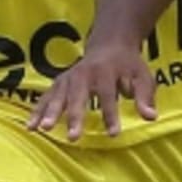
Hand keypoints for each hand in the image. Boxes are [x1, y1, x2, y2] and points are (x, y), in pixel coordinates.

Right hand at [28, 39, 156, 139]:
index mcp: (106, 72)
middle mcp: (84, 74)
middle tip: (72, 137)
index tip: (113, 133)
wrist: (110, 44)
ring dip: (50, 112)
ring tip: (43, 130)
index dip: (110, 114)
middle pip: (78, 96)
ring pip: (57, 95)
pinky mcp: (59, 82)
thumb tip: (151, 117)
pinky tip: (30, 126)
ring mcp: (69, 77)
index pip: (108, 95)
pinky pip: (46, 96)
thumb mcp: (142, 77)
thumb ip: (145, 96)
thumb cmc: (128, 65)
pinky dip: (37, 110)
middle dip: (74, 116)